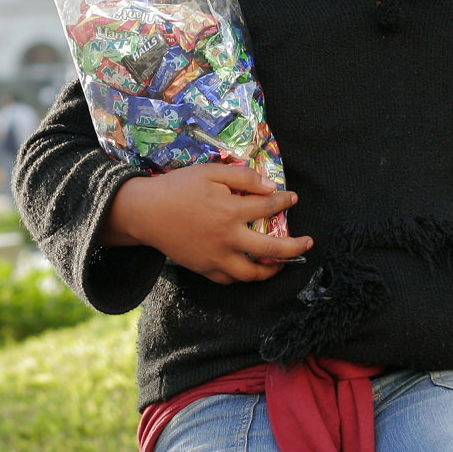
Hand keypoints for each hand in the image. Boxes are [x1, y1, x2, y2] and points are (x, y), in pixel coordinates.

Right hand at [102, 164, 312, 284]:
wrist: (144, 212)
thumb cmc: (177, 188)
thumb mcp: (210, 172)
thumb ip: (242, 177)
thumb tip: (270, 186)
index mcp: (231, 211)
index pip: (268, 207)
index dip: (285, 201)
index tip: (293, 198)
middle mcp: (228, 238)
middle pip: (272, 249)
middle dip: (295, 247)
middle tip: (308, 244)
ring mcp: (215, 257)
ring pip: (252, 273)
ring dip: (272, 270)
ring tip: (282, 264)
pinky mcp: (202, 268)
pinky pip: (228, 279)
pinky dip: (242, 276)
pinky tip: (249, 269)